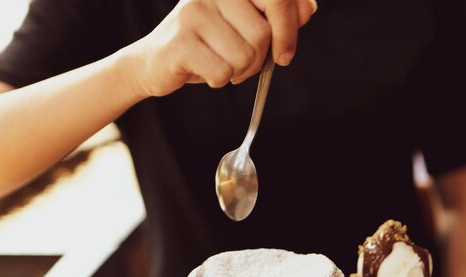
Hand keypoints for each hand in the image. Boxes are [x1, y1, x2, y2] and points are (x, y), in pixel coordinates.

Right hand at [121, 0, 315, 96]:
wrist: (155, 62)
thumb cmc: (207, 45)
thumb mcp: (244, 27)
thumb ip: (277, 16)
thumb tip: (309, 7)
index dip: (289, 30)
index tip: (285, 55)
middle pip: (263, 34)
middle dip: (258, 59)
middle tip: (241, 64)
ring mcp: (193, 14)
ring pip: (245, 56)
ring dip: (238, 72)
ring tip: (221, 66)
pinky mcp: (180, 42)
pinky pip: (224, 72)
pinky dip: (220, 80)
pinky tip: (205, 72)